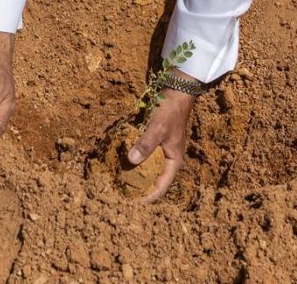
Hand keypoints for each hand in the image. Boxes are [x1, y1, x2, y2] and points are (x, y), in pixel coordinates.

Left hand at [128, 85, 197, 202]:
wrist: (176, 92)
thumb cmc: (170, 112)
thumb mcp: (157, 129)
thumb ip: (145, 144)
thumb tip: (132, 160)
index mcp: (173, 161)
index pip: (162, 186)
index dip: (149, 197)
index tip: (134, 204)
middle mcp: (168, 159)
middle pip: (154, 179)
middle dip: (140, 187)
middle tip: (123, 194)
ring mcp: (161, 150)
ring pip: (148, 168)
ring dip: (136, 174)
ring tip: (120, 181)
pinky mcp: (154, 141)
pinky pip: (144, 155)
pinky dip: (135, 159)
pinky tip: (121, 161)